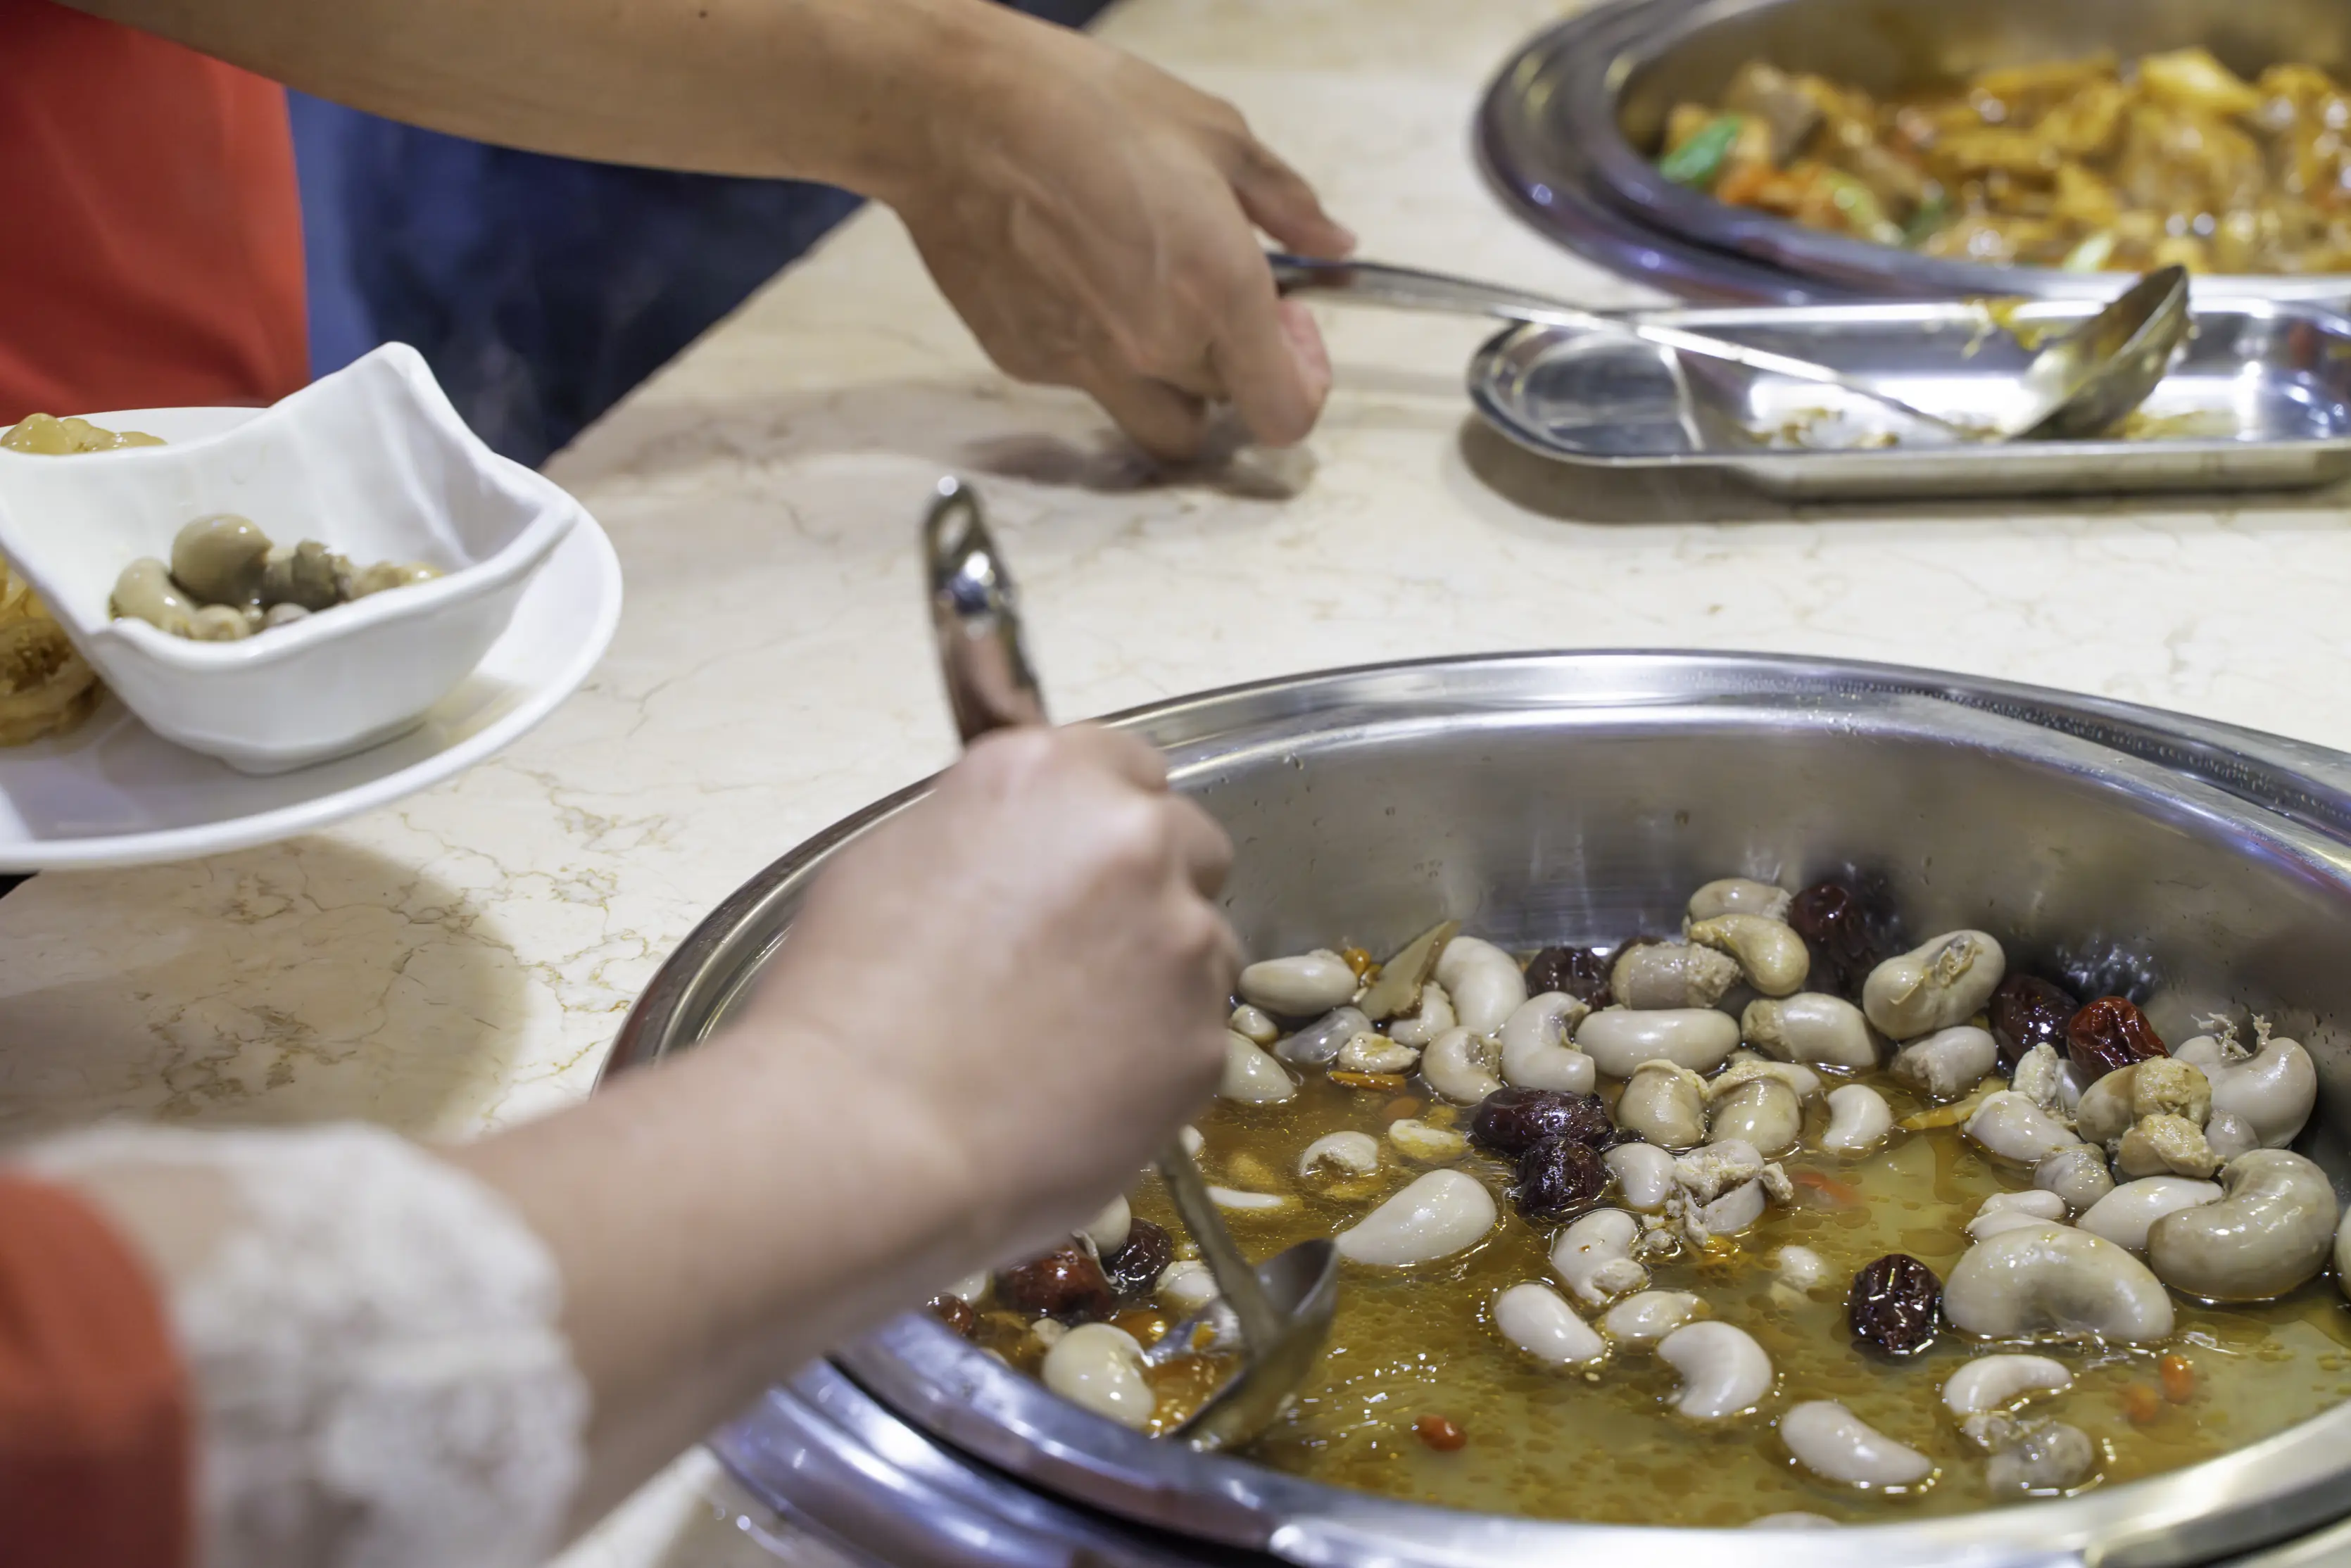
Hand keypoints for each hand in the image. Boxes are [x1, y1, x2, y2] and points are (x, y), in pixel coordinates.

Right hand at [734, 724, 1238, 1256]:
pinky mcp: (1204, 1039)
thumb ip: (989, 831)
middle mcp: (1133, 839)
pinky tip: (1082, 1089)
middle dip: (1152, 889)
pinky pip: (1200, 1037)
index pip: (1129, 766)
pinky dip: (1158, 1058)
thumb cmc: (847, 1006)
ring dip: (1161, 976)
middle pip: (1188, 844)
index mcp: (1051, 776)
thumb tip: (1018, 848)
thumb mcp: (892, 861)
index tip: (1085, 862)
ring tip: (1072, 1037)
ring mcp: (1182, 940)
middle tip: (1084, 953)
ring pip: (1206, 945)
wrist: (866, 1138)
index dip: (1106, 820)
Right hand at [894, 14, 1354, 460]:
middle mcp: (1156, 346)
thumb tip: (1332, 240)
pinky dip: (1102, 355)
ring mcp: (1087, 364)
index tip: (1291, 332)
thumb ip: (1286, 204)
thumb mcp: (1214, 134)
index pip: (1286, 413)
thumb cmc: (1081, 108)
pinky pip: (1088, 386)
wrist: (955, 115)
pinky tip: (1082, 283)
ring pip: (1159, 423)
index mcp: (1218, 291)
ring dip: (1177, 387)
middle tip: (1218, 296)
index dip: (1303, 384)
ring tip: (1158, 314)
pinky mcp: (1028, 362)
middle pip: (1227, 407)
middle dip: (1237, 361)